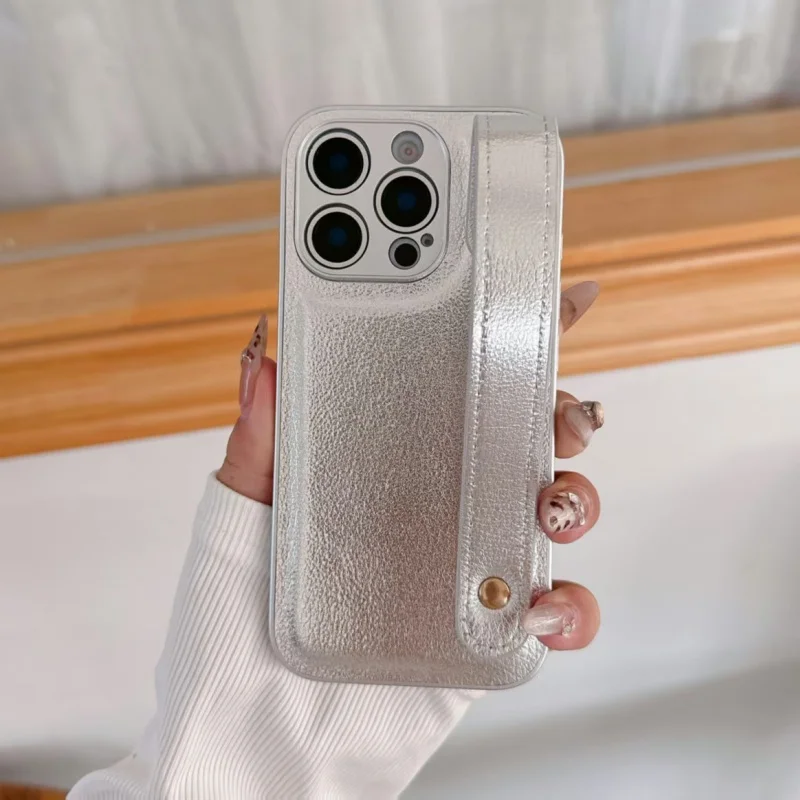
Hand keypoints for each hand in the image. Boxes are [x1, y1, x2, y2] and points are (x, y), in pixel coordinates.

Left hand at [218, 281, 602, 650]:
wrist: (255, 727)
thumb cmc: (238, 617)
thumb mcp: (240, 518)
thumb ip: (258, 444)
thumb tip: (262, 361)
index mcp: (393, 461)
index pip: (459, 388)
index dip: (515, 341)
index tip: (563, 298)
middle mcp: (440, 503)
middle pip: (528, 440)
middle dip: (564, 415)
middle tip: (564, 417)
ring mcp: (470, 562)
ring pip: (556, 513)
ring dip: (577, 499)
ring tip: (550, 508)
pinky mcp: (488, 627)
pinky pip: (558, 610)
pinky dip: (570, 606)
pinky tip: (537, 605)